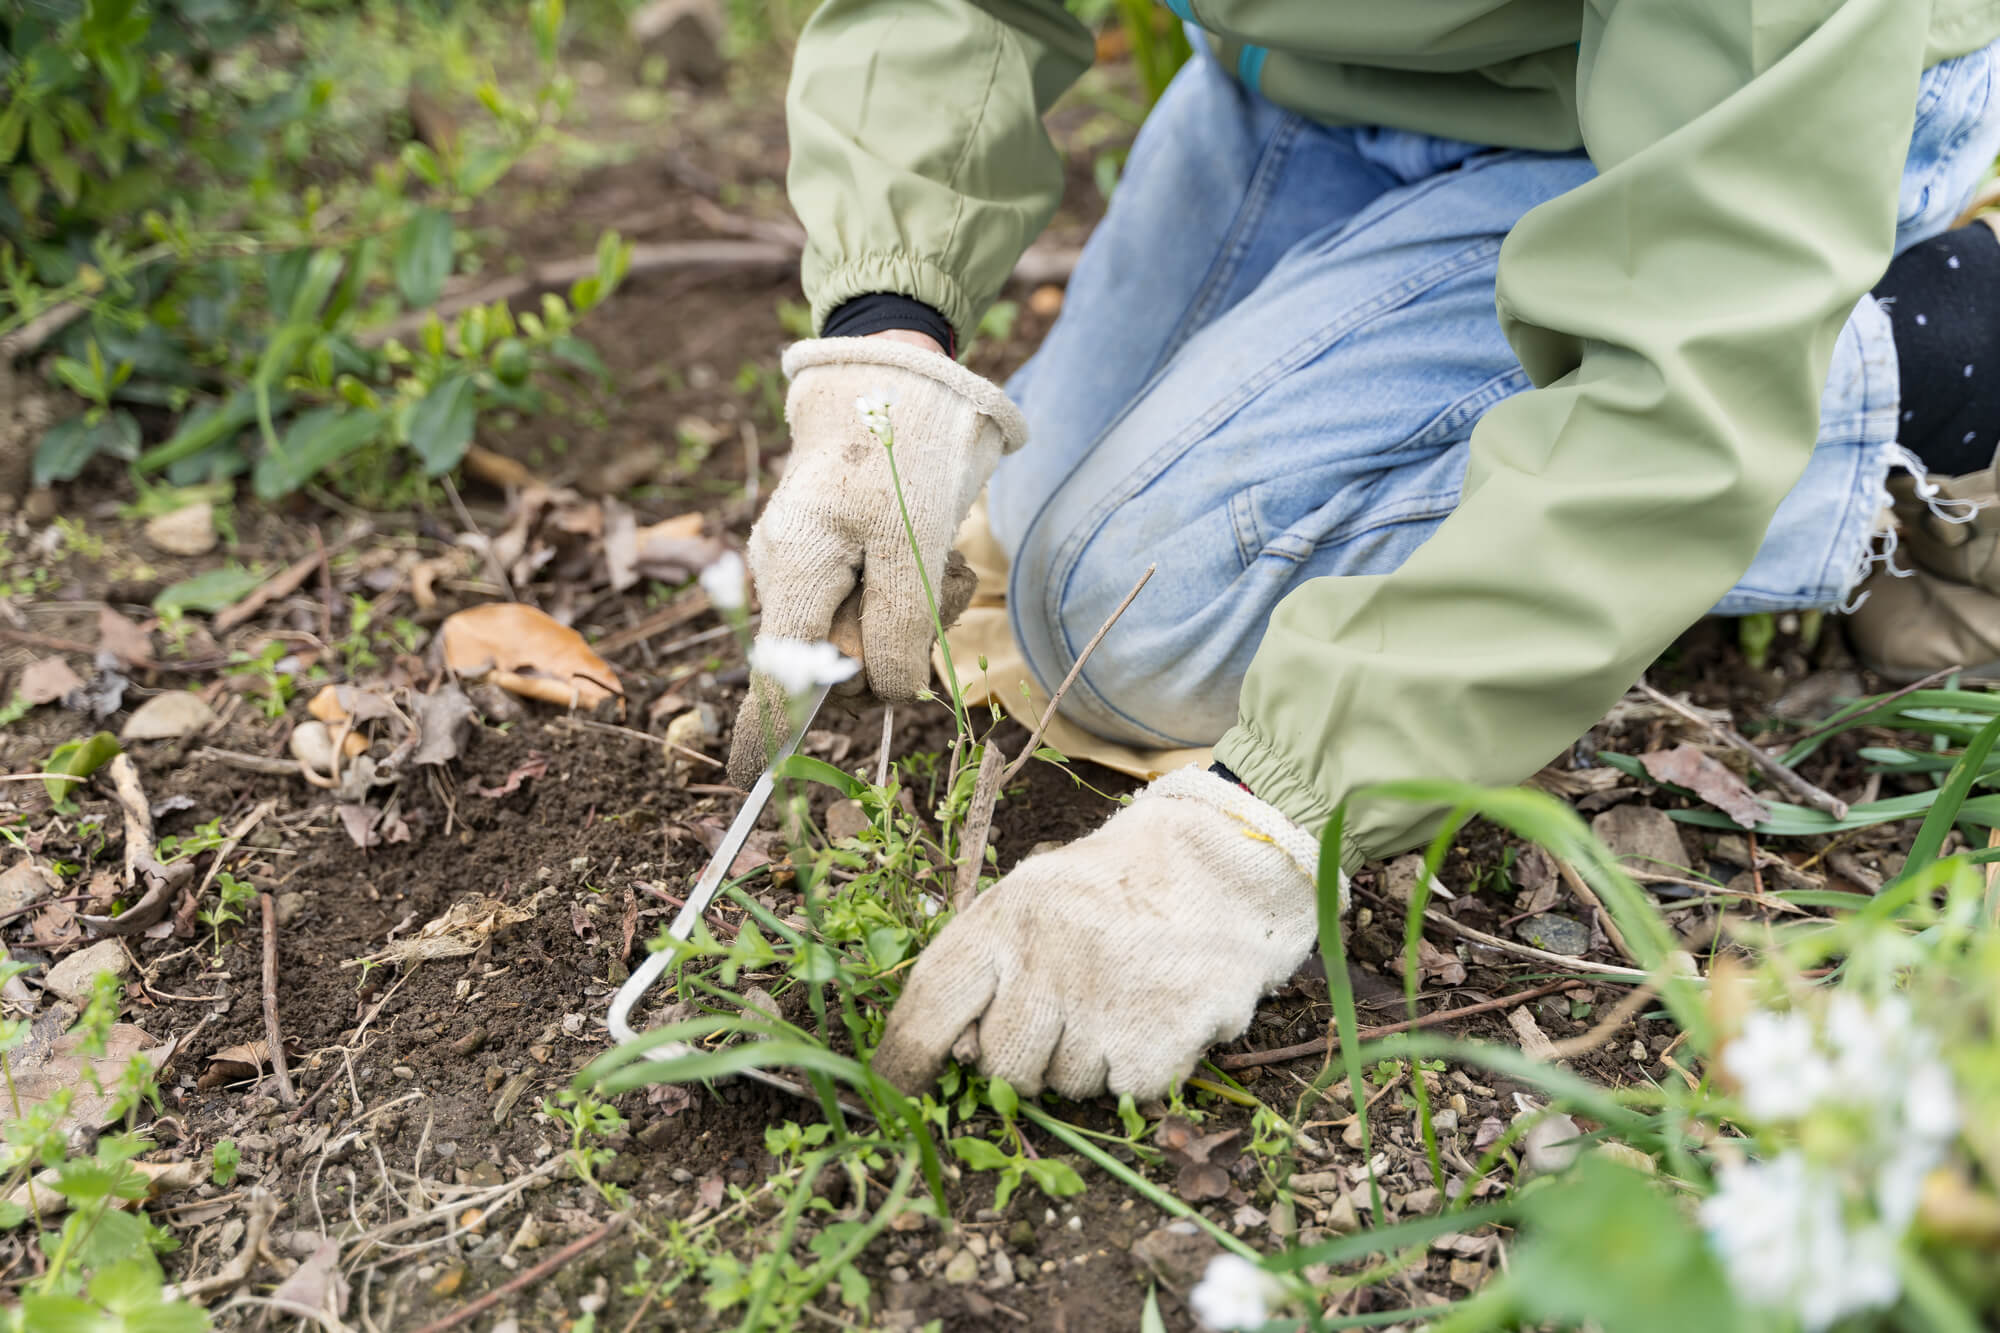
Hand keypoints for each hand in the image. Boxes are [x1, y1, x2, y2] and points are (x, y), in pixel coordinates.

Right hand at [728, 337, 1024, 785]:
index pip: (774, 673)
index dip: (766, 731)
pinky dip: (916, 585)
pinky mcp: (841, 553)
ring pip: (871, 627)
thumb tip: (885, 696)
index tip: (748, 782)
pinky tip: (933, 547)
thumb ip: (896, 629)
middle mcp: (789, 572)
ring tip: (937, 553)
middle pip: (840, 656)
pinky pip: (881, 598)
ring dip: (917, 606)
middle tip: (932, 580)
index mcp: (793, 571)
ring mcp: (812, 563)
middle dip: (896, 638)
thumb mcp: (913, 546)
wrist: (896, 369)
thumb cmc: (903, 451)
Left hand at [871, 767, 1339, 1099]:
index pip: (931, 1003)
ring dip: (1085, 1062)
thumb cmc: (1118, 887)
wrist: (1227, 865)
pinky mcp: (1159, 1039)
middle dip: (1022, 1059)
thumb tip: (952, 1050)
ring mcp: (1103, 1002)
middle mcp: (1047, 960)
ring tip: (1116, 1003)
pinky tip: (1153, 1016)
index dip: (903, 1059)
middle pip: (999, 1065)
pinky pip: (1124, 1092)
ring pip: (1063, 1086)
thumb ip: (989, 959)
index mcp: (1006, 917)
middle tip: (1061, 1015)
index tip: (894, 1092)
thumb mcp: (1037, 893)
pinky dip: (1138, 1068)